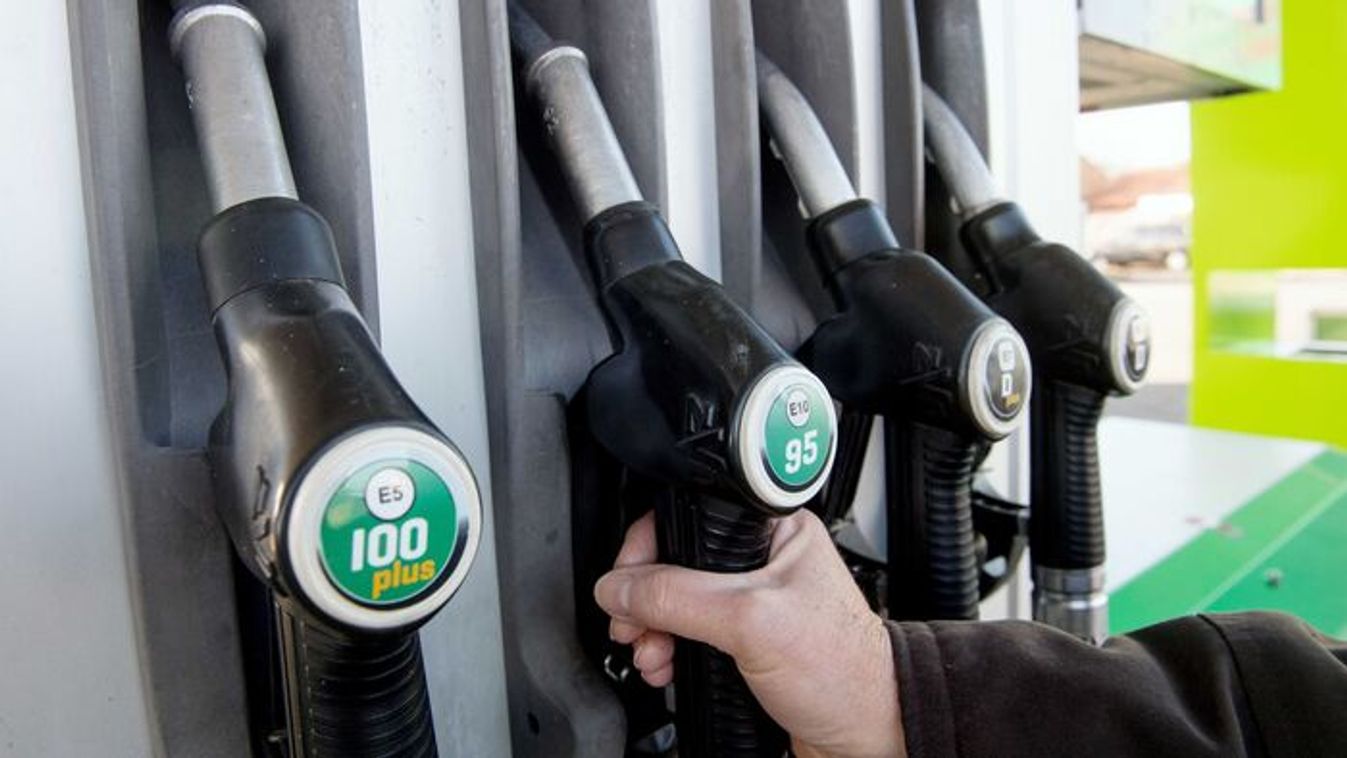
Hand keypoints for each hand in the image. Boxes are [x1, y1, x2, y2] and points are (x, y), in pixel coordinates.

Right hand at [594, 509, 904, 757]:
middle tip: (631, 624)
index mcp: (773, 530)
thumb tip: (618, 588)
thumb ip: (678, 598)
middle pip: (674, 562)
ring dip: (653, 629)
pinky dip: (669, 648)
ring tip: (652, 652)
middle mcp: (760, 559)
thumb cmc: (843, 672)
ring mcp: (751, 601)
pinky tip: (666, 664)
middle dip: (645, 599)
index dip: (648, 549)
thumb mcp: (750, 622)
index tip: (626, 582)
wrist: (867, 735)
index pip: (688, 516)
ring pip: (677, 602)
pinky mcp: (743, 639)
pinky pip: (689, 633)